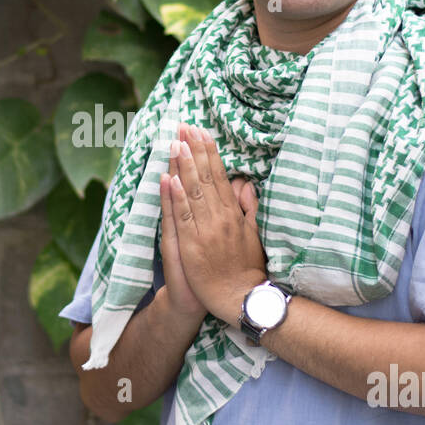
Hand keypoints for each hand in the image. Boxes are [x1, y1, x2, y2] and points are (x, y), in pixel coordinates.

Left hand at [162, 123, 267, 324]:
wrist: (237, 298)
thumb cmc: (245, 268)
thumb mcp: (254, 234)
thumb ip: (248, 207)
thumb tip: (245, 183)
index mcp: (233, 214)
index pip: (218, 176)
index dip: (209, 153)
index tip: (201, 133)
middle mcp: (219, 218)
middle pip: (204, 178)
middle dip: (194, 151)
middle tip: (185, 127)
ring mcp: (204, 231)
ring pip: (192, 193)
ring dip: (183, 167)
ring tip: (175, 143)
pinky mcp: (191, 245)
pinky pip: (182, 217)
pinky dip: (176, 198)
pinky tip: (170, 179)